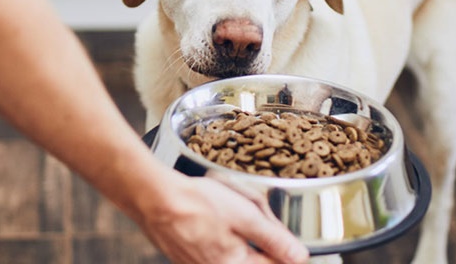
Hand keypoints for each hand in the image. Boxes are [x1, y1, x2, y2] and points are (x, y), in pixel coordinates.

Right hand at [137, 173, 309, 263]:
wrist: (156, 198)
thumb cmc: (197, 204)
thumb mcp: (245, 216)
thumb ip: (274, 239)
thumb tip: (300, 257)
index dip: (284, 246)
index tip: (280, 230)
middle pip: (254, 258)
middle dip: (259, 236)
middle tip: (251, 212)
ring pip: (234, 253)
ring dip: (238, 234)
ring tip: (226, 210)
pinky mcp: (187, 258)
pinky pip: (213, 250)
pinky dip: (218, 235)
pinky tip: (212, 216)